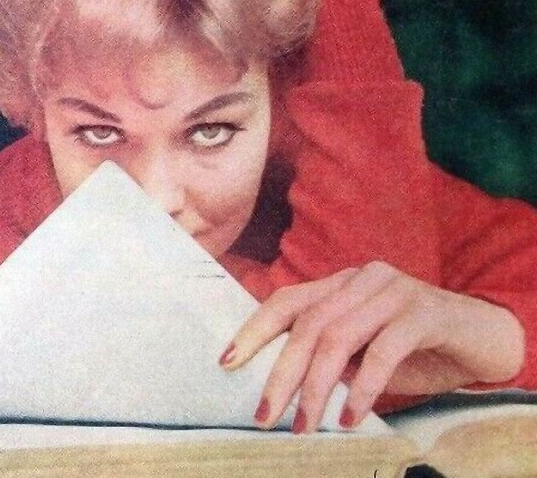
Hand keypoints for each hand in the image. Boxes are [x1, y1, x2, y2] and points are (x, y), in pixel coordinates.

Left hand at [219, 261, 524, 432]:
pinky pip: (382, 351)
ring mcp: (392, 290)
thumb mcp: (364, 349)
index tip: (227, 362)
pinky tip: (350, 417)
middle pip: (307, 323)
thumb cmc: (413, 346)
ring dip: (315, 387)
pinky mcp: (422, 311)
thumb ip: (332, 354)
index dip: (254, 330)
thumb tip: (283, 385)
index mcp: (341, 283)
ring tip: (304, 427)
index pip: (287, 300)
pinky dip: (362, 388)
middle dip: (282, 372)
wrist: (480, 337)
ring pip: (338, 336)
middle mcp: (361, 279)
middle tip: (265, 415)